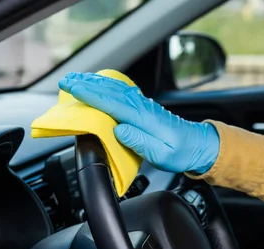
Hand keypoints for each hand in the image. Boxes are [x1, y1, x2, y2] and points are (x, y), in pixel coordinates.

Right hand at [58, 72, 219, 173]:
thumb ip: (140, 142)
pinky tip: (97, 83)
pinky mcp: (142, 107)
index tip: (73, 89)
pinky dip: (105, 85)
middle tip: (65, 81)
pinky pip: (120, 91)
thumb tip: (119, 129)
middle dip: (86, 85)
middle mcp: (141, 107)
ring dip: (93, 82)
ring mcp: (142, 105)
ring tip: (75, 78)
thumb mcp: (162, 155)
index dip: (90, 95)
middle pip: (109, 91)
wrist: (198, 146)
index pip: (112, 103)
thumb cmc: (180, 153)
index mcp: (143, 119)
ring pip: (114, 88)